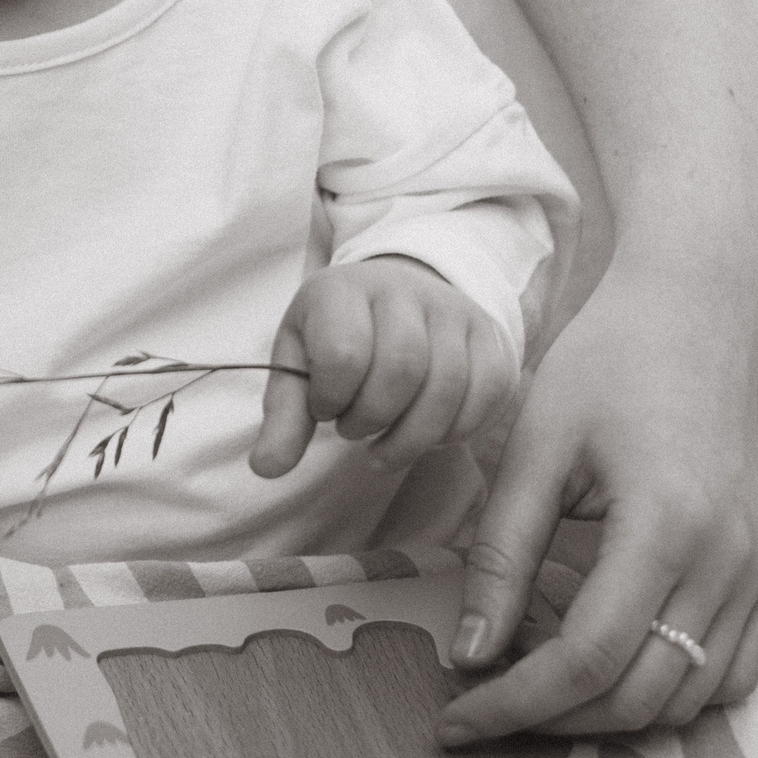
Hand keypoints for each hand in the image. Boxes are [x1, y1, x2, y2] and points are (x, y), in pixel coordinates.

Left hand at [250, 256, 519, 477]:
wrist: (399, 294)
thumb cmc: (339, 335)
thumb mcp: (299, 362)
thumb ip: (283, 415)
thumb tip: (265, 468)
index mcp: (344, 290)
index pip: (343, 354)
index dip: (330, 399)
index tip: (323, 406)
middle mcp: (404, 290)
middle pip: (402, 370)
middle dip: (373, 419)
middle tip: (354, 427)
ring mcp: (454, 311)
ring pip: (447, 387)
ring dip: (412, 436)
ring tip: (385, 442)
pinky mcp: (491, 338)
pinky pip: (487, 395)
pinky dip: (454, 431)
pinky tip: (426, 433)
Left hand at [438, 262, 757, 745]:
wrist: (692, 315)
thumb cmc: (604, 365)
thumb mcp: (533, 449)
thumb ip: (501, 556)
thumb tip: (470, 654)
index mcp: (665, 523)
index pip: (586, 658)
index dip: (515, 703)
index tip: (455, 720)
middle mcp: (728, 560)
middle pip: (639, 694)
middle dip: (551, 719)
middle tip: (482, 707)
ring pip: (689, 697)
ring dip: (609, 712)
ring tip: (535, 686)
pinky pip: (731, 672)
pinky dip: (669, 691)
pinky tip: (609, 669)